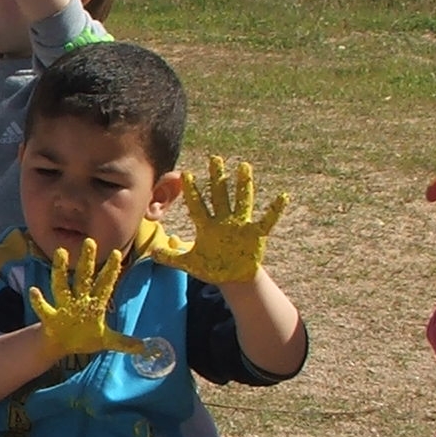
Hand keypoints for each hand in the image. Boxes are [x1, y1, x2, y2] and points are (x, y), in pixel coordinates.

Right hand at [29, 237, 146, 360]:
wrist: (61, 345)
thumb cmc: (85, 338)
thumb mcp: (106, 341)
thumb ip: (124, 342)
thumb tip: (145, 348)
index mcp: (94, 304)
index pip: (104, 284)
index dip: (111, 271)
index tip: (116, 253)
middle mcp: (79, 300)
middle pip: (83, 278)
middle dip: (87, 261)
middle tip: (90, 241)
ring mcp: (64, 306)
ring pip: (62, 285)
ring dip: (61, 270)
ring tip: (61, 252)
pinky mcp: (51, 317)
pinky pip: (44, 308)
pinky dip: (39, 301)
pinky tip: (35, 291)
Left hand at [178, 156, 287, 284]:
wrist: (234, 278)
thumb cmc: (212, 267)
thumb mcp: (190, 263)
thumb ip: (172, 256)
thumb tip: (153, 252)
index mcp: (207, 226)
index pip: (197, 205)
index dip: (192, 191)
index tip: (185, 173)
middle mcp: (223, 221)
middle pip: (219, 195)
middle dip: (217, 178)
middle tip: (214, 158)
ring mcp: (240, 225)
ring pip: (241, 201)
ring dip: (243, 185)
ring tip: (244, 167)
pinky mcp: (256, 234)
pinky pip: (267, 220)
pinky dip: (275, 210)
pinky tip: (283, 197)